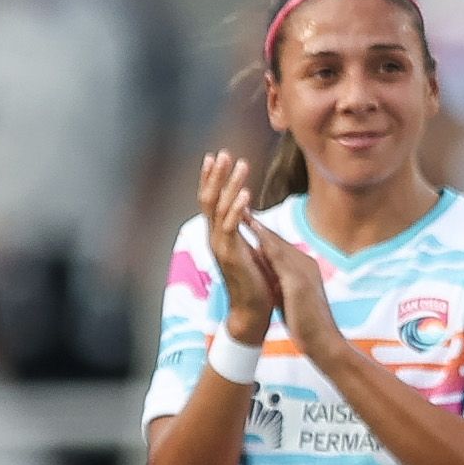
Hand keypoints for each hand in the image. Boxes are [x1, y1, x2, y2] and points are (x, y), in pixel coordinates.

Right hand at [193, 153, 273, 358]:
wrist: (253, 311)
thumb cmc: (254, 280)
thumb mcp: (248, 249)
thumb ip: (243, 231)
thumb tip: (247, 213)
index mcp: (218, 234)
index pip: (210, 200)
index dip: (211, 178)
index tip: (216, 156)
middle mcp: (214, 238)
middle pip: (209, 199)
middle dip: (216, 174)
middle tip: (223, 153)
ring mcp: (221, 246)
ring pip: (220, 208)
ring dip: (230, 184)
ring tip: (240, 165)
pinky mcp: (231, 256)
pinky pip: (232, 227)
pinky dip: (237, 209)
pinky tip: (246, 193)